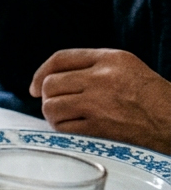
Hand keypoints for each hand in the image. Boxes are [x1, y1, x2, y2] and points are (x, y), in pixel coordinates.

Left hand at [29, 48, 170, 153]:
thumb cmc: (154, 100)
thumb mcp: (128, 69)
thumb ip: (94, 68)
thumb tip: (48, 80)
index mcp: (111, 59)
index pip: (60, 58)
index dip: (40, 72)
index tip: (34, 87)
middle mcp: (103, 77)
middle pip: (50, 84)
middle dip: (48, 97)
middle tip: (58, 107)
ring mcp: (99, 103)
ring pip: (51, 107)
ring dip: (53, 115)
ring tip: (66, 119)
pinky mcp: (99, 128)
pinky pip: (63, 128)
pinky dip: (62, 130)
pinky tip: (74, 131)